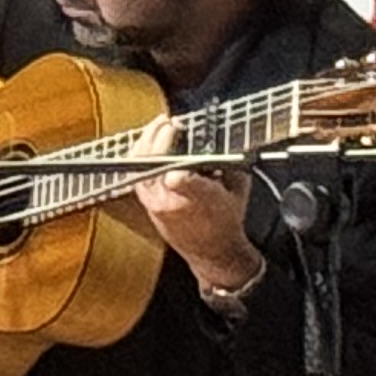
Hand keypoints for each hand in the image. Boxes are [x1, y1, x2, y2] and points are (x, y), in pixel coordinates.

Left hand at [129, 111, 259, 289]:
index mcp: (203, 200)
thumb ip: (229, 162)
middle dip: (161, 140)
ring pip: (142, 168)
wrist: (213, 252)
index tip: (179, 155)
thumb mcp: (239, 187)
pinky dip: (140, 154)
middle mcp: (173, 202)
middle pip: (156, 167)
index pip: (185, 182)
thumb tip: (219, 138)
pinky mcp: (147, 203)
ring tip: (158, 126)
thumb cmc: (227, 220)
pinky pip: (136, 172)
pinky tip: (147, 141)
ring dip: (148, 142)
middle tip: (170, 123)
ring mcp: (156, 204)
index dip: (180, 167)